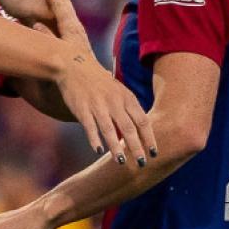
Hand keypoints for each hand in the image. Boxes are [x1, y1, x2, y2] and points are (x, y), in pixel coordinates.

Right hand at [44, 0, 154, 165]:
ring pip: (110, 130)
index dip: (150, 138)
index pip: (143, 121)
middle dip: (137, 148)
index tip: (154, 153)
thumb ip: (128, 109)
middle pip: (129, 128)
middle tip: (142, 164)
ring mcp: (98, 104)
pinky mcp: (82, 107)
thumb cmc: (97, 81)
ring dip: (116, 148)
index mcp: (126, 97)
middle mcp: (114, 101)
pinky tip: (98, 151)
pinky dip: (94, 139)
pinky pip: (90, 126)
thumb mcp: (118, 91)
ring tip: (122, 162)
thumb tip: (138, 131)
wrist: (73, 64)